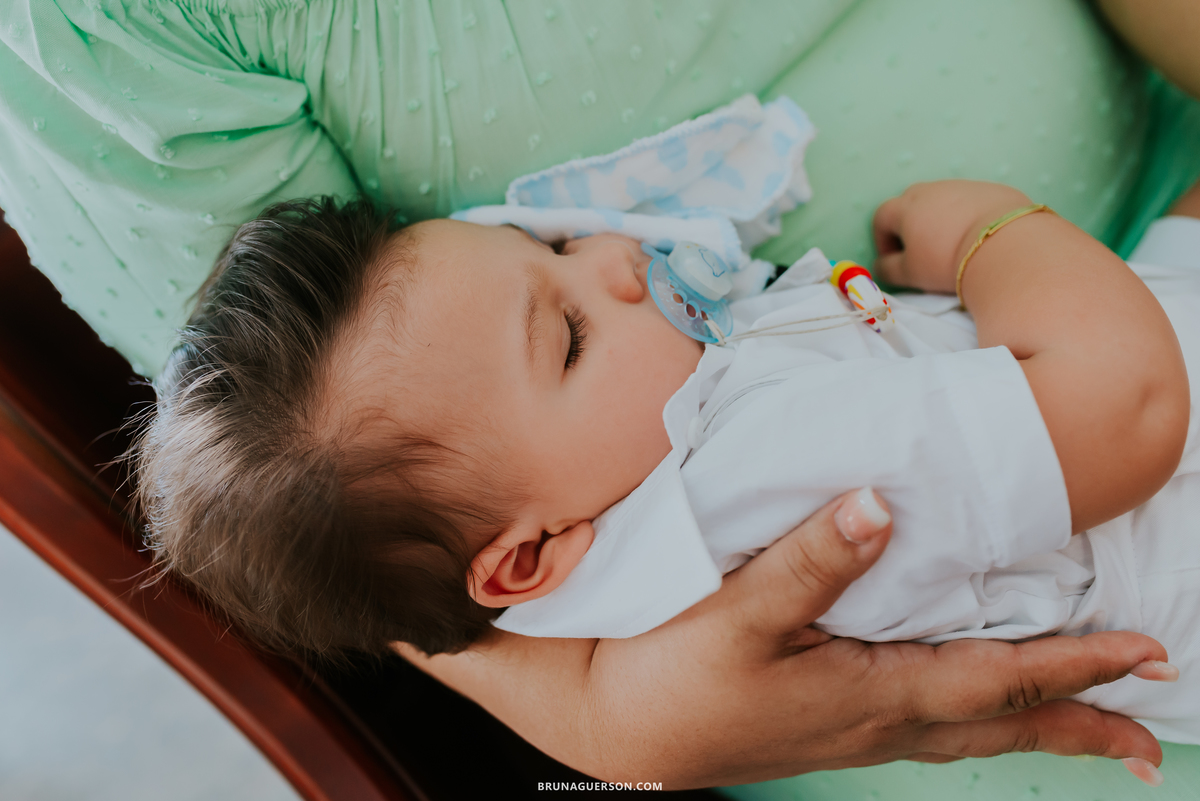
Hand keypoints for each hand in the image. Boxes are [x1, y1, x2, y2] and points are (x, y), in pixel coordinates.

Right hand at [398, 488, 1172, 788]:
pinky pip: (928, 728)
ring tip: (1083, 730)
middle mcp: (876, 722)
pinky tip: (964, 708)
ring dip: (1032, 729)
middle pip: (997, 726)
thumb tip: (880, 503)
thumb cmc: (673, 677)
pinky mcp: (826, 725)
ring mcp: (851, 731)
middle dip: (1075, 725)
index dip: (1073, 667)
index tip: (1142, 656)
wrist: (620, 727)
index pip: (995, 678)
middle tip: (1147, 740)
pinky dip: (974, 721)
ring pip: (966, 735)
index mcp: (871, 693)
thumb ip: (811, 561)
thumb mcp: (737, 616)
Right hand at [872, 180, 1031, 292]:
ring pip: (942, 200)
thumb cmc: (948, 261)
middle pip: (911, 202)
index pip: (882, 217)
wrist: (1006, 246)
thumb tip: (881, 264)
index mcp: (907, 207)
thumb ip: (888, 269)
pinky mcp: (991, 189)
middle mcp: (932, 189)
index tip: (893, 260)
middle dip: (910, 225)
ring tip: (952, 245)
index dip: (882, 240)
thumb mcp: (911, 273)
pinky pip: (970, 201)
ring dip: (939, 220)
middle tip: (922, 251)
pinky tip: (977, 237)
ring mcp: (962, 186)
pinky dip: (966, 216)